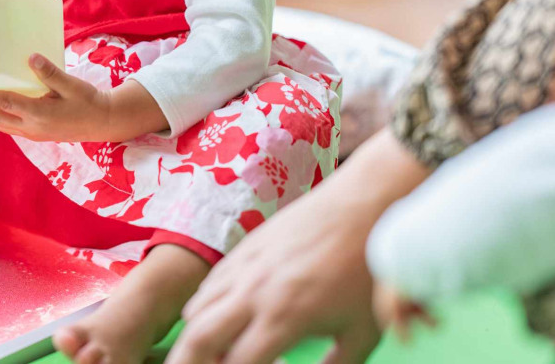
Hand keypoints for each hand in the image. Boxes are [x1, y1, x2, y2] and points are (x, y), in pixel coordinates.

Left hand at [0, 54, 166, 141]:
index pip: (6, 104)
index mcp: (40, 114)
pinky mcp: (35, 133)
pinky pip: (7, 128)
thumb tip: (31, 57)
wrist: (103, 123)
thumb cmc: (89, 101)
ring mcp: (32, 132)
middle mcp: (32, 126)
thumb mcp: (72, 85)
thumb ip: (50, 73)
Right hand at [166, 130, 429, 363]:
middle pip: (199, 337)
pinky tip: (213, 318)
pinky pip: (210, 282)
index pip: (238, 363)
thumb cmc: (369, 269)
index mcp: (285, 317)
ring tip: (201, 353)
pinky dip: (203, 306)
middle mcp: (255, 291)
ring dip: (193, 335)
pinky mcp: (247, 246)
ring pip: (197, 308)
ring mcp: (246, 265)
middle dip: (185, 361)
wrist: (364, 205)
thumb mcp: (363, 332)